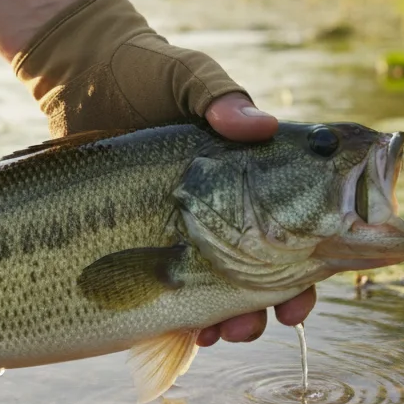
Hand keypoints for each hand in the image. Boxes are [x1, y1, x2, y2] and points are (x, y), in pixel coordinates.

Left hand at [13, 0, 317, 344]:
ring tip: (225, 334)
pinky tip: (187, 334)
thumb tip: (256, 123)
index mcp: (257, 168)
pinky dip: (187, 318)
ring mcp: (192, 224)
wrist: (84, 79)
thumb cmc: (147, 69)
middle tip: (269, 320)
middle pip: (275, 265)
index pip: (308, 217)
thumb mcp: (185, 75)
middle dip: (276, 301)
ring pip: (229, 287)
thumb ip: (218, 96)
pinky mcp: (150, 238)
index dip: (319, 257)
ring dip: (235, 318)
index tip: (308, 287)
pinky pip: (176, 290)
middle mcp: (232, 202)